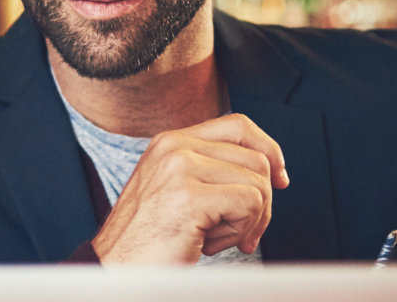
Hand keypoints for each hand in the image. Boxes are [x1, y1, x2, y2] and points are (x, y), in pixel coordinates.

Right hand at [91, 114, 288, 264]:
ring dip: (248, 220)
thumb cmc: (148, 240)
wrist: (116, 269)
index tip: (280, 178)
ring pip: (257, 184)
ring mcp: (180, 168)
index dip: (268, 149)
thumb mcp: (177, 191)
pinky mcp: (189, 196)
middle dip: (262, 202)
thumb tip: (267, 169)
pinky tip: (211, 244)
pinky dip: (240, 231)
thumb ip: (211, 171)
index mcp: (170, 142)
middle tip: (242, 232)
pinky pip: (250, 204)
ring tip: (215, 237)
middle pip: (256, 159)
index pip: (238, 126)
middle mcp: (174, 147)